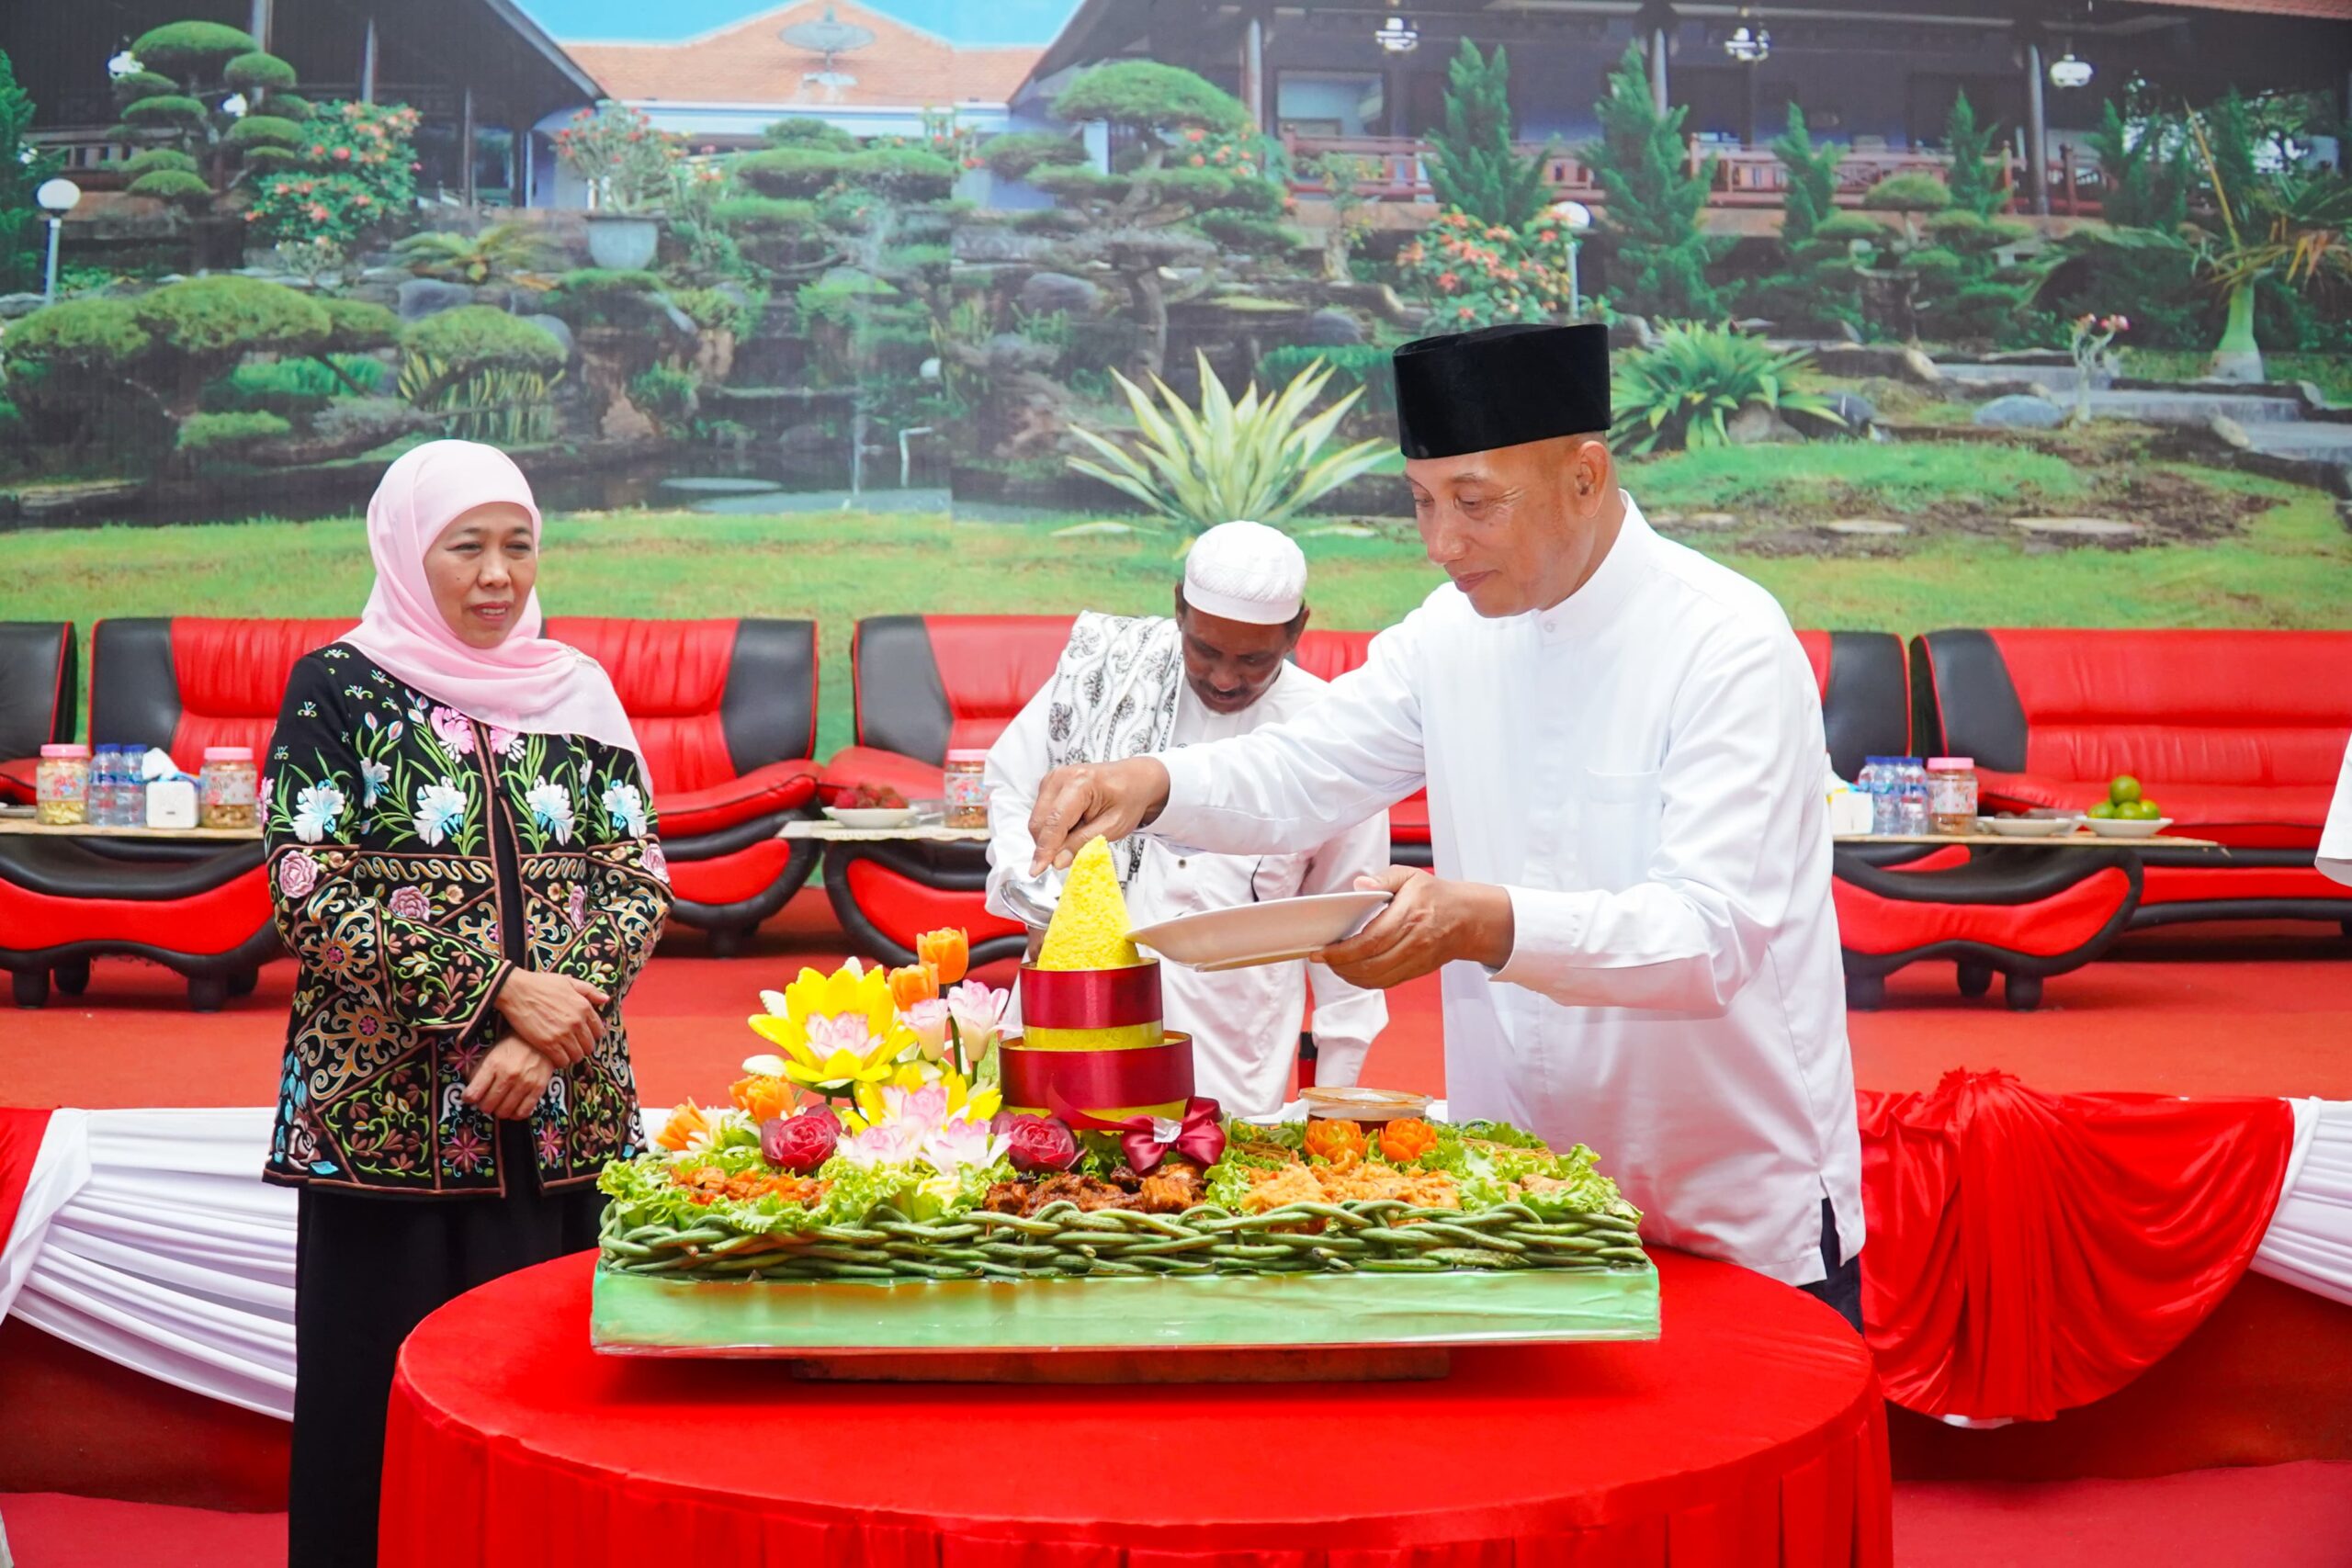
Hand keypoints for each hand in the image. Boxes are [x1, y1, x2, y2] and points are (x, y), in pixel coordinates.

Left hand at [464, 1037, 554, 1119]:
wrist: (541, 1038)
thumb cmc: (513, 1044)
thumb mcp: (491, 1052)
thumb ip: (479, 1072)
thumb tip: (470, 1091)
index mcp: (493, 1064)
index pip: (473, 1094)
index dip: (468, 1098)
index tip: (470, 1096)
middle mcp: (509, 1075)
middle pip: (487, 1106)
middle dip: (483, 1105)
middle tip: (486, 1099)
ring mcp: (525, 1083)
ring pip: (504, 1112)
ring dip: (499, 1110)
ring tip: (500, 1102)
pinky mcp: (539, 1088)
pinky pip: (523, 1112)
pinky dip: (515, 1114)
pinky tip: (513, 1107)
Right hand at [491, 969, 607, 1067]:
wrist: (516, 990)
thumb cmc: (541, 984)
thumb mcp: (568, 982)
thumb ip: (589, 990)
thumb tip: (606, 999)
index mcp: (584, 1007)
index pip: (599, 1030)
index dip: (592, 1036)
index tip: (585, 1037)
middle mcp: (577, 1022)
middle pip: (589, 1046)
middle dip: (583, 1047)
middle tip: (574, 1046)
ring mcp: (563, 1034)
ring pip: (577, 1055)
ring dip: (572, 1056)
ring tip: (564, 1052)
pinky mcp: (548, 1044)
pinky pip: (562, 1061)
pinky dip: (561, 1061)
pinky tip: (555, 1056)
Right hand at [1027, 758, 1171, 874]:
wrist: (1134, 780)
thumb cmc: (1128, 798)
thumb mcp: (1113, 826)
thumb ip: (1083, 843)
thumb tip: (1058, 860)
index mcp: (1079, 783)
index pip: (1054, 822)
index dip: (1045, 849)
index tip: (1037, 869)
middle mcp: (1061, 778)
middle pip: (1039, 822)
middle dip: (1049, 844)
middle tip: (1072, 852)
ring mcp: (1052, 780)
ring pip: (1037, 820)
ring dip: (1052, 836)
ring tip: (1080, 830)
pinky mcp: (1049, 786)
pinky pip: (1042, 815)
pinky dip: (1054, 827)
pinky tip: (1074, 824)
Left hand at [1314, 867, 1515, 989]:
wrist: (1468, 919)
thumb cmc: (1436, 895)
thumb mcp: (1410, 876)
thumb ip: (1383, 878)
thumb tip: (1360, 885)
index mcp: (1409, 916)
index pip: (1371, 941)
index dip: (1343, 951)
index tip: (1322, 951)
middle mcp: (1414, 942)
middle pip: (1371, 964)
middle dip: (1341, 965)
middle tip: (1322, 959)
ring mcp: (1417, 960)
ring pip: (1377, 979)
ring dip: (1350, 976)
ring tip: (1334, 965)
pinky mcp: (1417, 971)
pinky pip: (1386, 983)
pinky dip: (1365, 982)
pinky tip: (1352, 972)